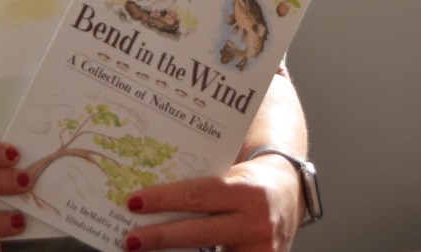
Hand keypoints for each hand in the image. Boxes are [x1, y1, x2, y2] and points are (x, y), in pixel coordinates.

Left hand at [120, 155, 301, 251]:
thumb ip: (201, 187)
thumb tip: (152, 196)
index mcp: (248, 190)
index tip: (134, 202)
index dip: (163, 199)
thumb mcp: (231, 176)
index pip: (198, 195)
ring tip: (146, 250)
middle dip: (160, 236)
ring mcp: (261, 249)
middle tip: (130, 238)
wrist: (290, 193)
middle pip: (198, 232)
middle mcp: (257, 221)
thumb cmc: (252, 180)